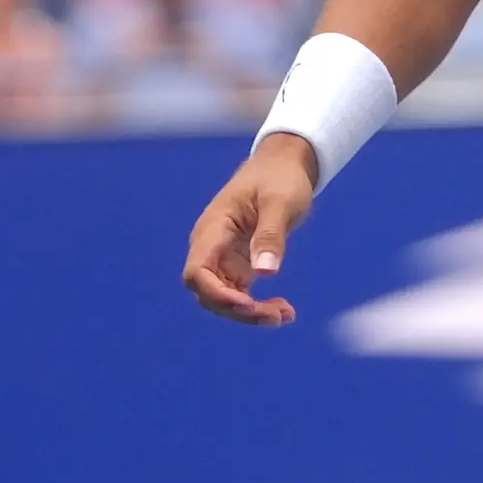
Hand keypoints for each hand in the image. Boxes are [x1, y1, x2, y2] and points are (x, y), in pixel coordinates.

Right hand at [181, 133, 318, 326]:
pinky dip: (257, 306)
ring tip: (285, 316)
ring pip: (224, 298)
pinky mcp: (238, 265)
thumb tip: (266, 274)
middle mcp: (211, 248)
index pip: (197, 272)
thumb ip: (270, 235)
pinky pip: (240, 294)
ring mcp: (223, 258)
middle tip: (277, 316)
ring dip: (249, 313)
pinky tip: (283, 312)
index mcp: (213, 229)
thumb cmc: (280, 178)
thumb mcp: (280, 202)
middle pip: (209, 292)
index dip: (216, 293)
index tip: (247, 304)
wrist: (282, 166)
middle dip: (238, 310)